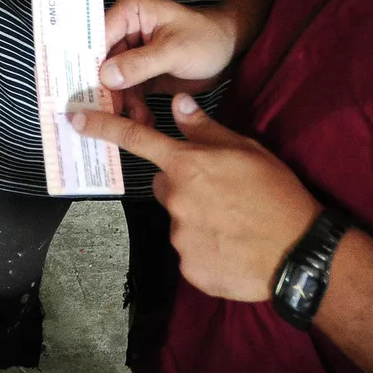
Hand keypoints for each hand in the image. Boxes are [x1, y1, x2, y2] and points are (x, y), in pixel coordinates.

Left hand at [71, 93, 320, 302]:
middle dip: (185, 186)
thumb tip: (176, 104)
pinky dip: (208, 248)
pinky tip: (235, 247)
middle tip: (222, 192)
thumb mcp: (247, 150)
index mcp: (187, 166)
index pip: (136, 140)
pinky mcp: (189, 269)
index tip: (75, 119)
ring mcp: (180, 238)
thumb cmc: (277, 194)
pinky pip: (191, 252)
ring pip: (180, 220)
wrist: (298, 253)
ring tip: (236, 224)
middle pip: (165, 185)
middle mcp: (175, 201)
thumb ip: (205, 129)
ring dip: (199, 219)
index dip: (103, 127)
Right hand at [99, 0, 240, 120]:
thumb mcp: (174, 51)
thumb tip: (105, 77)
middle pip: (101, 63)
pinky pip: (127, 92)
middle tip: (108, 115)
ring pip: (113, 82)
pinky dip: (133, 107)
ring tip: (138, 120)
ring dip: (122, 103)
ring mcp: (131, 52)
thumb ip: (140, 63)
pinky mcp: (140, 72)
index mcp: (130, 11)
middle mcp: (125, 29)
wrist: (231, 51)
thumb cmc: (207, 39)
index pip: (98, 37)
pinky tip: (145, 120)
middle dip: (105, 90)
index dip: (88, 64)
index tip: (83, 91)